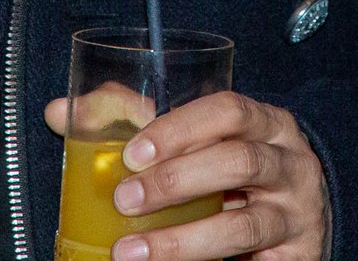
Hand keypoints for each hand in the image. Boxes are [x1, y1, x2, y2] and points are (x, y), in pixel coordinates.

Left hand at [45, 90, 326, 260]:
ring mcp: (296, 213)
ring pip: (243, 225)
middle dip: (176, 181)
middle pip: (240, 162)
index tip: (132, 154)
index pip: (230, 110)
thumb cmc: (236, 174)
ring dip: (181, 240)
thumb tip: (60, 111)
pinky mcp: (297, 256)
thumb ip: (138, 123)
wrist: (297, 224)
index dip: (180, 129)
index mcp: (267, 123)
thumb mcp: (203, 144)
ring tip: (130, 252)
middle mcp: (290, 163)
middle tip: (125, 200)